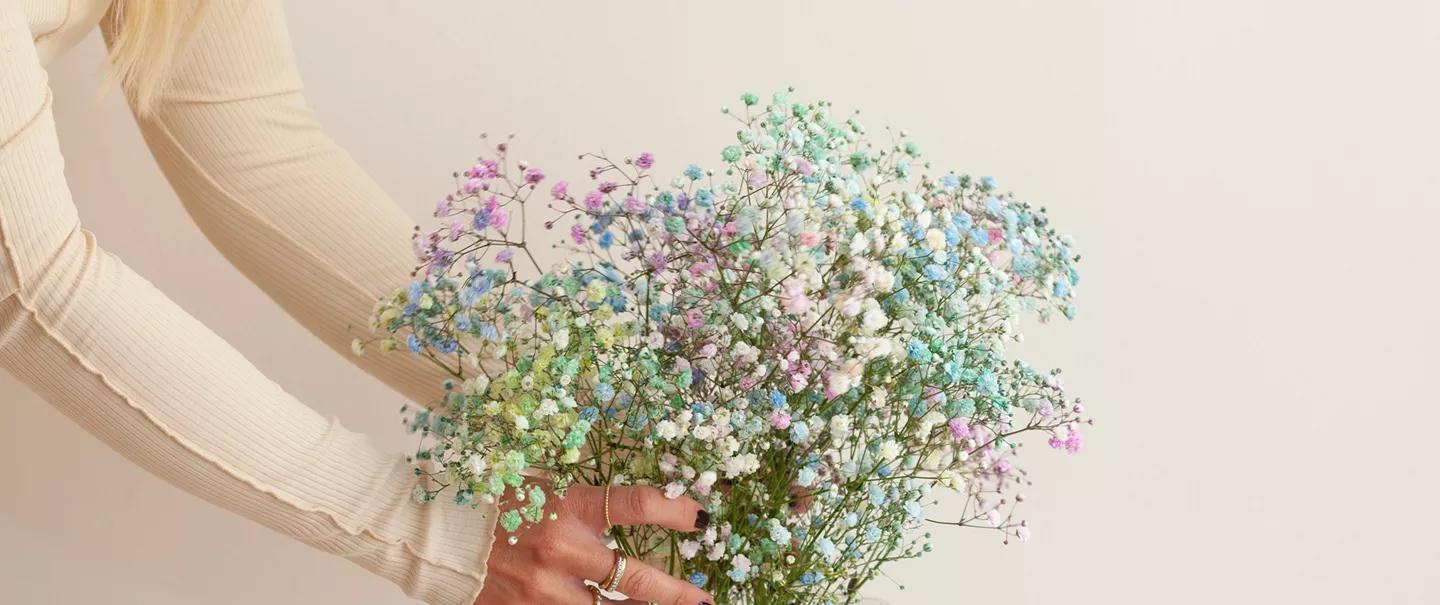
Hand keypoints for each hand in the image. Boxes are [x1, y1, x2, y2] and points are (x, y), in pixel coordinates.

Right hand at [475, 483, 715, 604]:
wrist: (444, 536)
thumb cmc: (501, 503)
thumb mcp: (550, 488)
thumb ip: (591, 507)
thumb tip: (648, 510)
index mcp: (568, 507)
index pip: (636, 505)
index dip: (675, 513)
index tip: (701, 519)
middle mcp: (560, 551)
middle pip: (634, 579)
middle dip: (675, 593)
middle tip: (702, 600)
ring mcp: (543, 590)